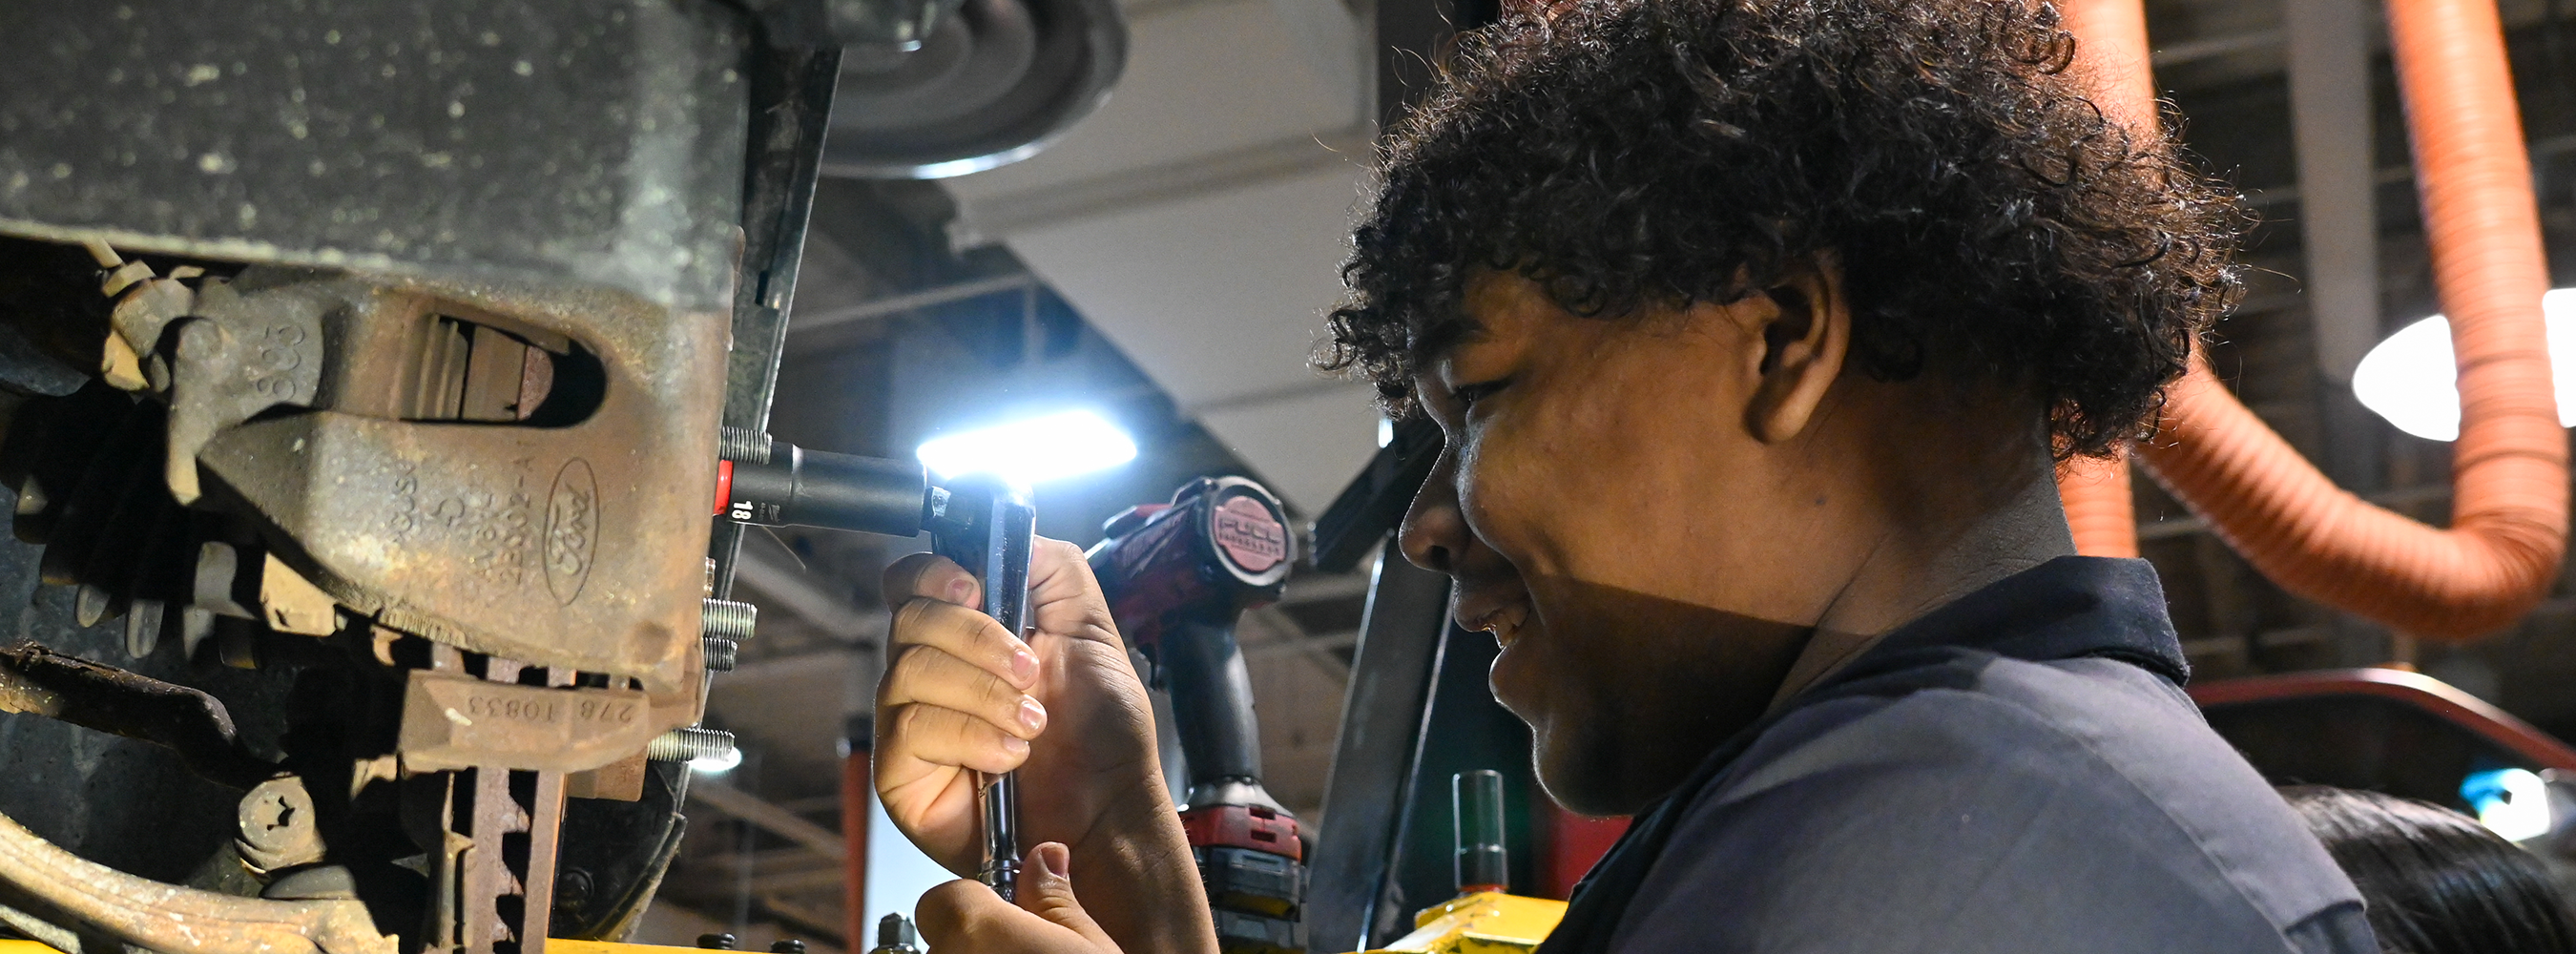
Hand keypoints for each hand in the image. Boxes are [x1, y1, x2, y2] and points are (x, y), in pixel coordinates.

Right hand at [876, 538, 1214, 953]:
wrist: (1108, 812)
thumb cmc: (1101, 737)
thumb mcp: (1093, 632)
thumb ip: (1055, 571)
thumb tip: (1017, 529)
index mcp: (968, 633)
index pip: (912, 581)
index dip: (933, 573)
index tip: (974, 585)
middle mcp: (932, 672)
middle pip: (909, 619)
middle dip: (978, 639)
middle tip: (1029, 671)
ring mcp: (910, 721)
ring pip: (909, 671)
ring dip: (983, 693)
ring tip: (1030, 724)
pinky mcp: (900, 772)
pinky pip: (910, 728)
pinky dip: (968, 736)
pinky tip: (1006, 756)